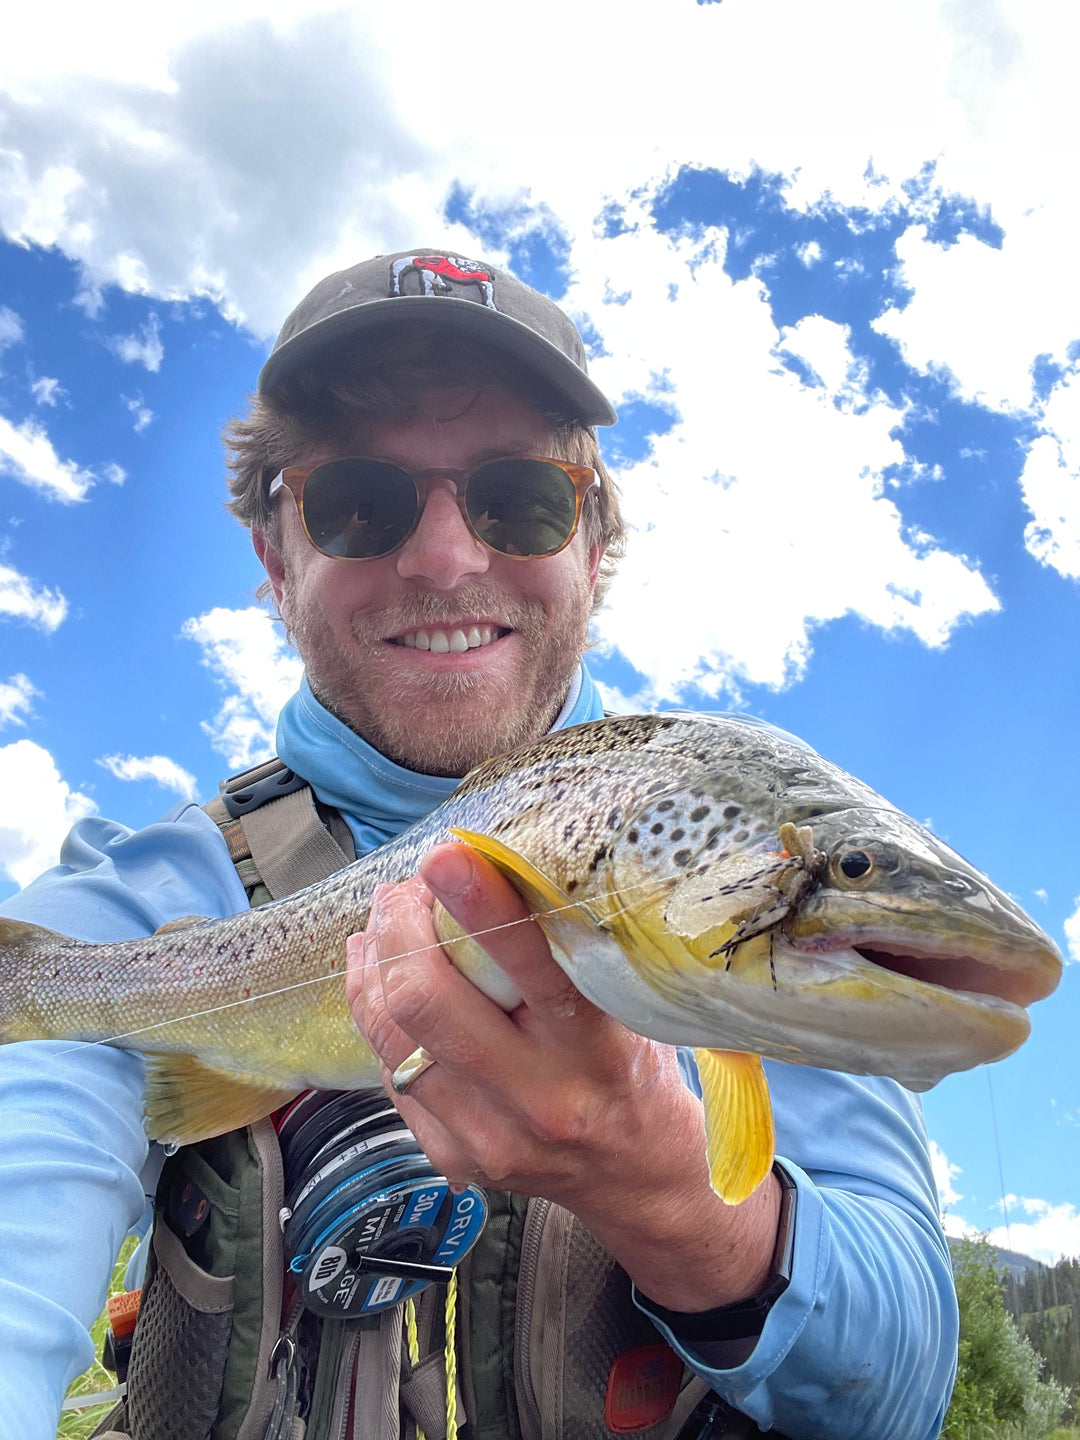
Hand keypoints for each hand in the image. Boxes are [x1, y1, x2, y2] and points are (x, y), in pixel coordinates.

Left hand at [345, 841, 778, 1311]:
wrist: (638, 1177)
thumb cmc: (635, 1070)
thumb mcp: (628, 1006)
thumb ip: (572, 951)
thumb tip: (504, 864)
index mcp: (593, 1051)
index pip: (531, 968)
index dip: (479, 906)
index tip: (446, 856)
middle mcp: (537, 1098)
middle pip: (426, 1001)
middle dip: (399, 928)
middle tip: (406, 890)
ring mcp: (486, 1135)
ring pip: (390, 1035)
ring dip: (374, 964)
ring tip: (383, 923)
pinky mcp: (450, 1156)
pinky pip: (389, 1070)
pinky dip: (376, 1013)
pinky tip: (379, 978)